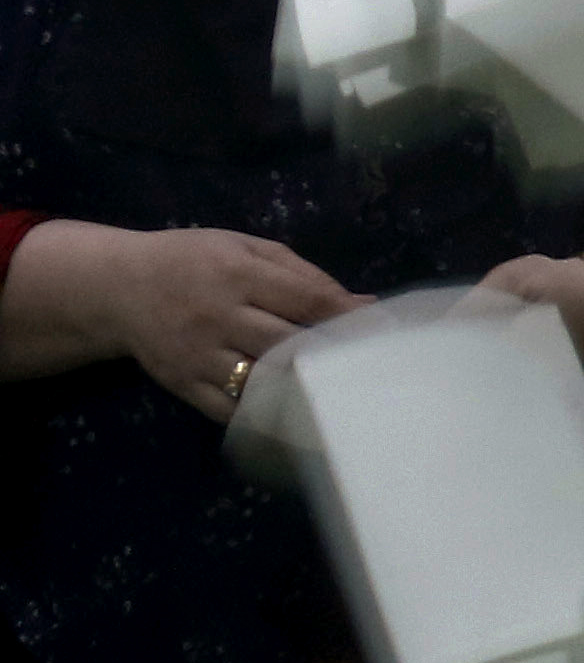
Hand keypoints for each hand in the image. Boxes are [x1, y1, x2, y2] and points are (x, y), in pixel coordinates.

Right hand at [2, 223, 362, 419]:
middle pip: (290, 343)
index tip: (388, 331)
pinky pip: (232, 409)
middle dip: (333, 356)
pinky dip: (267, 414)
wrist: (116, 287)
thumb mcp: (245, 248)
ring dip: (304, 387)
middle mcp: (218, 316)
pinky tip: (297, 414)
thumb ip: (303, 273)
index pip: (309, 300)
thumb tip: (363, 303)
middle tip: (373, 367)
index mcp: (238, 274)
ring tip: (341, 393)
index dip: (352, 318)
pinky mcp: (183, 384)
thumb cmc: (193, 261)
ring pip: (263, 380)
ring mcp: (198, 354)